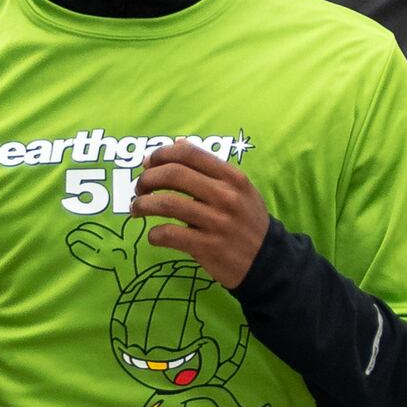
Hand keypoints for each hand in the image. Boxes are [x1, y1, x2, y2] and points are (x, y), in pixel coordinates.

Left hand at [130, 138, 269, 286]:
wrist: (269, 262)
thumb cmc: (248, 222)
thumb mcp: (239, 189)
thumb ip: (209, 169)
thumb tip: (175, 145)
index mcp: (232, 178)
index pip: (188, 153)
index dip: (161, 155)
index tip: (148, 164)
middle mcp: (225, 196)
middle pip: (173, 174)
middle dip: (147, 179)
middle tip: (140, 188)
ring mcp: (217, 222)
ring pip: (166, 204)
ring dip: (143, 205)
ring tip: (137, 209)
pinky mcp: (208, 247)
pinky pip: (169, 234)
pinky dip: (154, 234)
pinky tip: (154, 236)